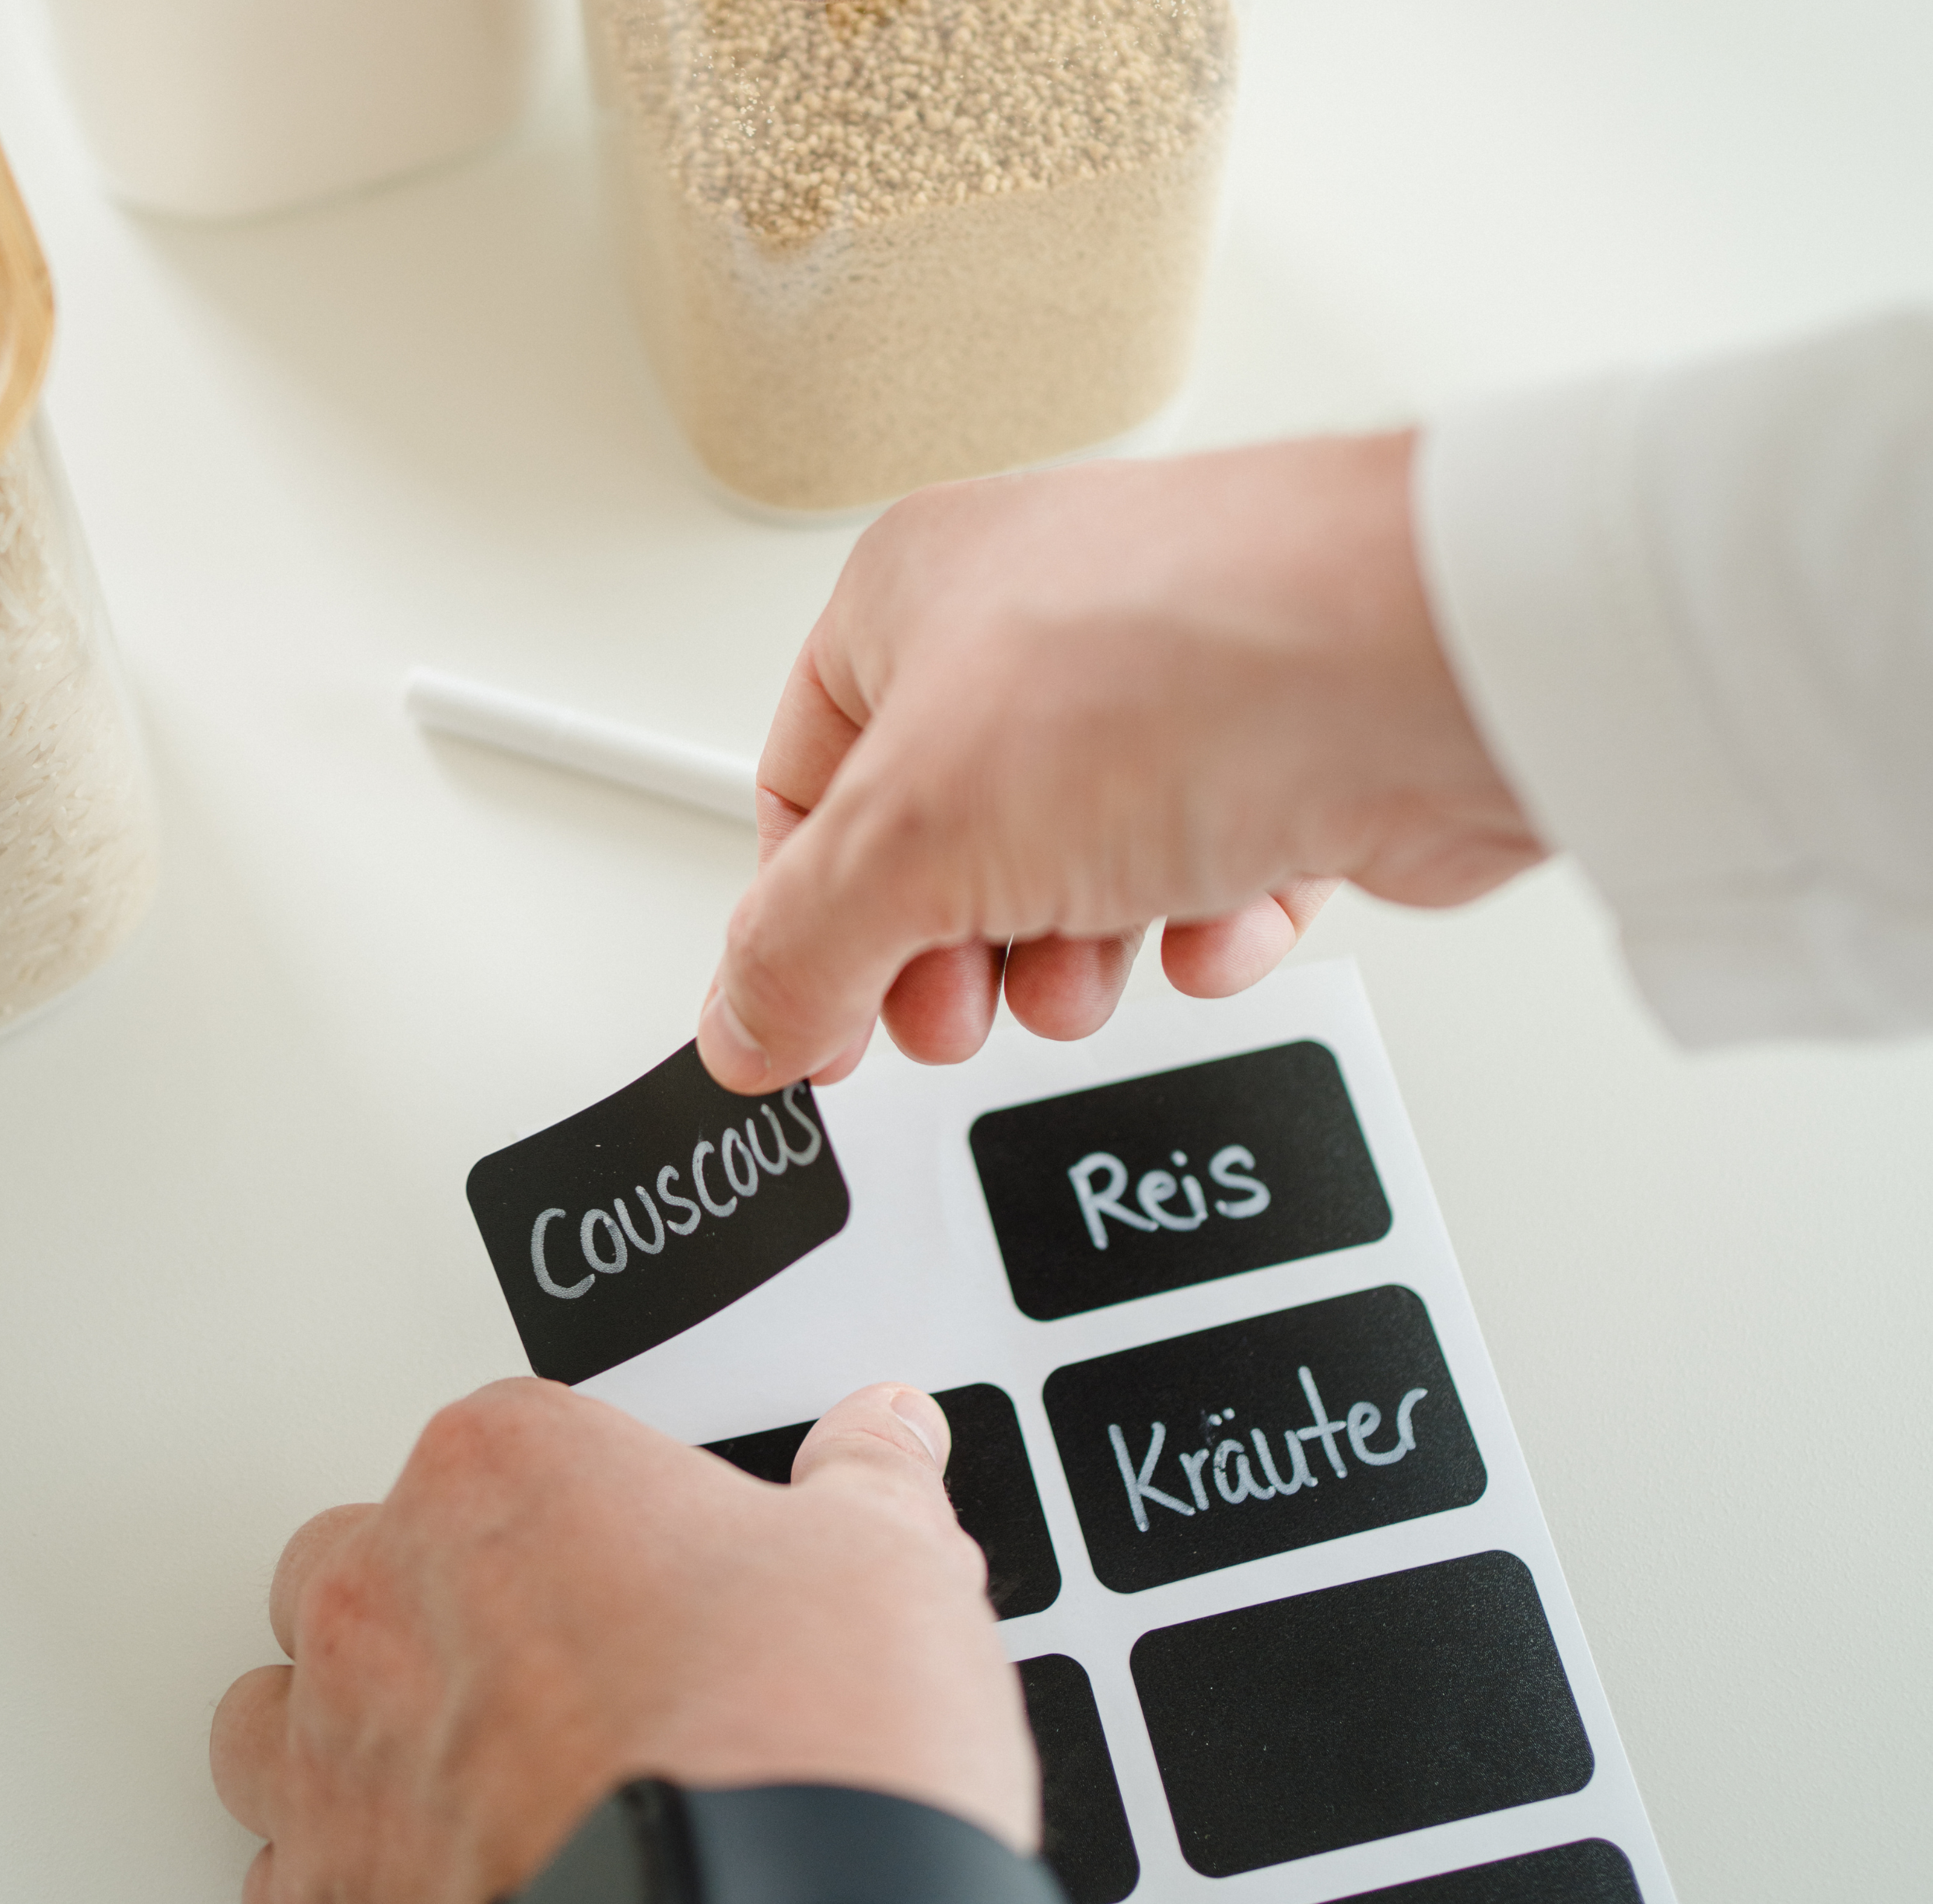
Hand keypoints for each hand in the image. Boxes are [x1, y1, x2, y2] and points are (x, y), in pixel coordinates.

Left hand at [209, 1379, 1036, 1903]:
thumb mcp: (891, 1563)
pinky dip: (352, 1893)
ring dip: (356, 1737)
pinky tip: (449, 1899)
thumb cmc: (809, 1756)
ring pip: (278, 1718)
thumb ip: (866, 1479)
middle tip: (570, 1668)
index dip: (592, 1508)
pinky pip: (285, 1888)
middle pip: (361, 1562)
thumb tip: (879, 1436)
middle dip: (446, 1604)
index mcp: (504, 1474)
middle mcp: (386, 1602)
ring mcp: (337, 1767)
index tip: (653, 1562)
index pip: (511, 1444)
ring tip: (481, 1782)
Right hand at [696, 431, 1543, 1092]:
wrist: (1437, 667)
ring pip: (1071, 872)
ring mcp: (1167, 692)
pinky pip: (1203, 877)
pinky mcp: (1281, 758)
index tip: (815, 1026)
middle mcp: (1038, 631)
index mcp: (914, 598)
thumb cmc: (1185, 665)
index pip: (803, 790)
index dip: (800, 925)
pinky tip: (1214, 917)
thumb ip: (801, 949)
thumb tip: (745, 1027)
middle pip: (937, 847)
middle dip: (951, 955)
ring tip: (1096, 956)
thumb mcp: (915, 838)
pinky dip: (1199, 925)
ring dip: (1075, 951)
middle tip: (962, 1008)